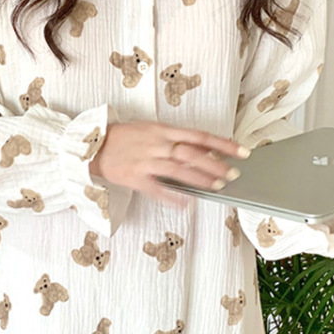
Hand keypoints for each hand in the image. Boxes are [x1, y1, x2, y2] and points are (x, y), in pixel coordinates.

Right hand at [89, 121, 249, 206]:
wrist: (92, 146)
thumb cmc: (124, 138)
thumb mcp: (150, 130)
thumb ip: (175, 139)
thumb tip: (204, 150)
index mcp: (162, 130)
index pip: (199, 135)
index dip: (222, 144)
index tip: (241, 151)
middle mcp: (156, 144)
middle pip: (191, 152)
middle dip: (215, 163)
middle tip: (233, 173)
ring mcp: (145, 161)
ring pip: (177, 169)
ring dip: (199, 178)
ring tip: (217, 186)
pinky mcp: (134, 178)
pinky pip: (156, 189)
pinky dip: (171, 196)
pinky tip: (186, 203)